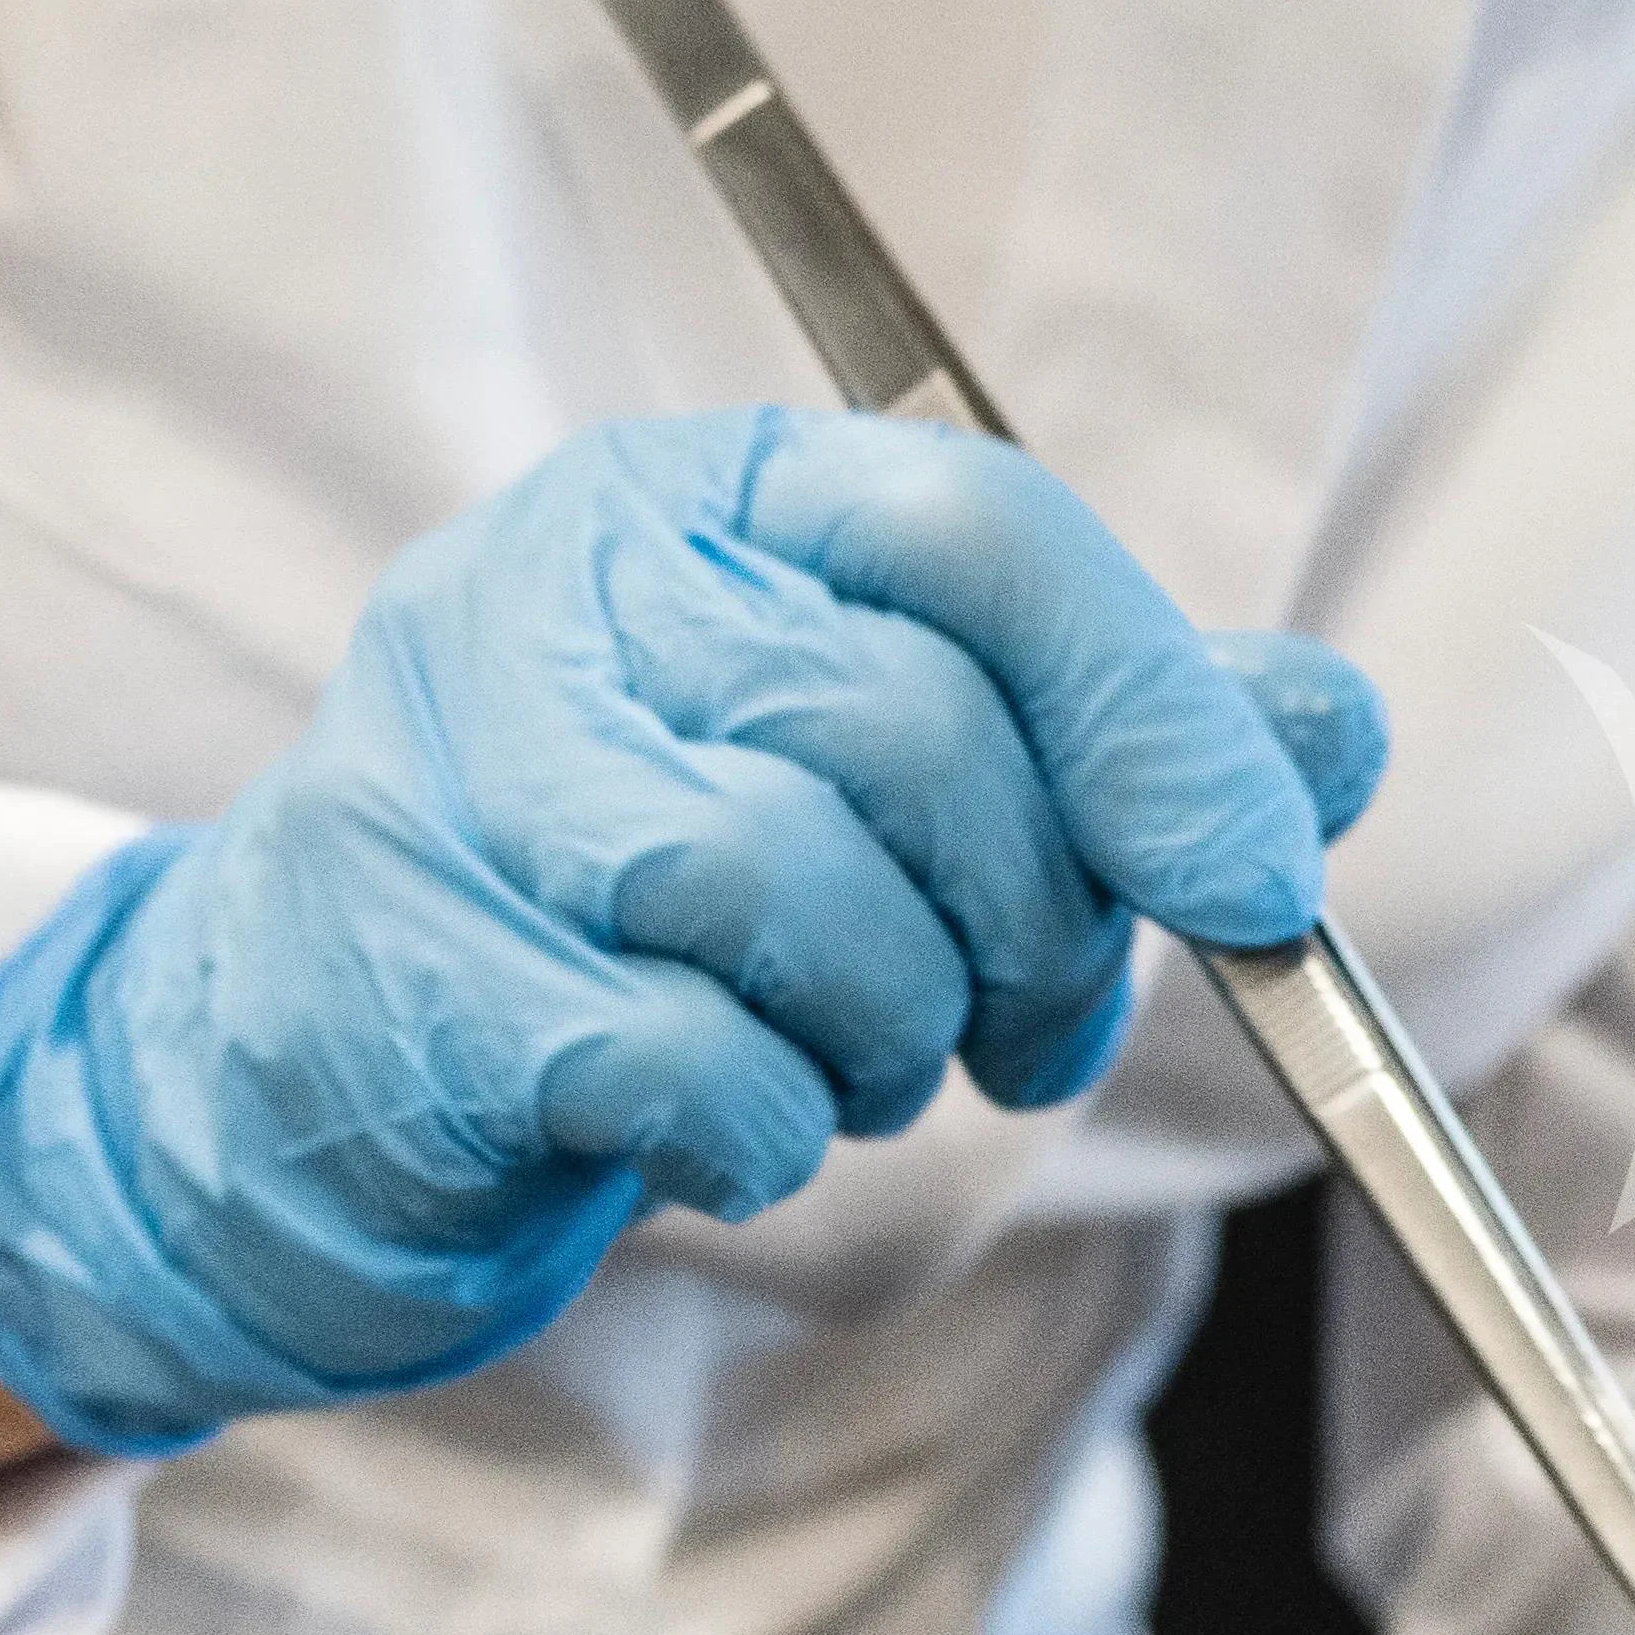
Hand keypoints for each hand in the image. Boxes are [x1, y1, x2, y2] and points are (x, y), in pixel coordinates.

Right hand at [0, 410, 1381, 1456]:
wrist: (307, 1080)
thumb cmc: (630, 916)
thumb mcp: (885, 790)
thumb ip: (1106, 736)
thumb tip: (1327, 731)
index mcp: (699, 502)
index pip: (976, 531)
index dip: (1153, 716)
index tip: (1257, 874)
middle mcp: (552, 590)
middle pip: (901, 725)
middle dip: (1029, 921)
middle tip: (1020, 1023)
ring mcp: (445, 771)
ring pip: (783, 886)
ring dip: (884, 1033)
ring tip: (850, 1062)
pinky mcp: (399, 973)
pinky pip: (679, 1058)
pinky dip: (762, 1132)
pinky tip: (727, 1129)